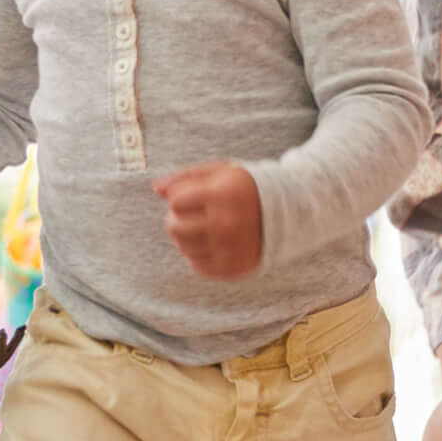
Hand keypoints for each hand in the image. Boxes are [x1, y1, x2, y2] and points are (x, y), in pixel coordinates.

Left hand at [154, 162, 264, 278]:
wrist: (286, 213)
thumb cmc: (246, 188)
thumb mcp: (220, 172)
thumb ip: (185, 177)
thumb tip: (155, 188)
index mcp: (222, 196)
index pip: (175, 201)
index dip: (181, 196)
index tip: (196, 196)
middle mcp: (225, 224)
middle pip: (174, 226)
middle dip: (178, 217)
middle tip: (195, 213)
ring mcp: (228, 249)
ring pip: (182, 246)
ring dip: (187, 235)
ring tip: (204, 226)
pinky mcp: (231, 268)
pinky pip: (196, 264)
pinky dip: (199, 253)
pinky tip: (212, 241)